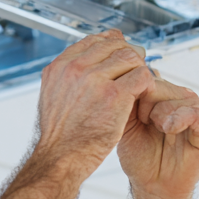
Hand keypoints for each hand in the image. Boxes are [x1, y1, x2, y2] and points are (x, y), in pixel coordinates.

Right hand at [34, 30, 155, 180]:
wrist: (60, 158)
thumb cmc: (59, 136)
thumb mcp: (52, 97)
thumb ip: (69, 78)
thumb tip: (87, 63)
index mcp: (60, 67)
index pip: (94, 41)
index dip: (111, 46)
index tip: (119, 57)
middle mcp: (76, 68)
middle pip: (114, 45)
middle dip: (128, 57)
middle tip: (134, 72)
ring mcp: (95, 80)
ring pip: (130, 57)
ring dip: (138, 69)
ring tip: (138, 86)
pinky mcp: (114, 95)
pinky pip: (141, 76)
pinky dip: (146, 84)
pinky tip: (141, 96)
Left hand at [118, 75, 198, 198]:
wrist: (152, 185)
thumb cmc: (139, 157)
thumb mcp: (124, 126)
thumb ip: (126, 102)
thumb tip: (128, 77)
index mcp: (159, 96)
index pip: (147, 77)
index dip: (135, 92)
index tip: (130, 112)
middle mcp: (177, 99)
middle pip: (160, 85)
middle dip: (146, 105)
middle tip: (144, 123)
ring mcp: (192, 112)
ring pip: (177, 98)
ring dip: (161, 116)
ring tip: (159, 131)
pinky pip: (196, 114)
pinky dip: (182, 119)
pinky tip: (170, 128)